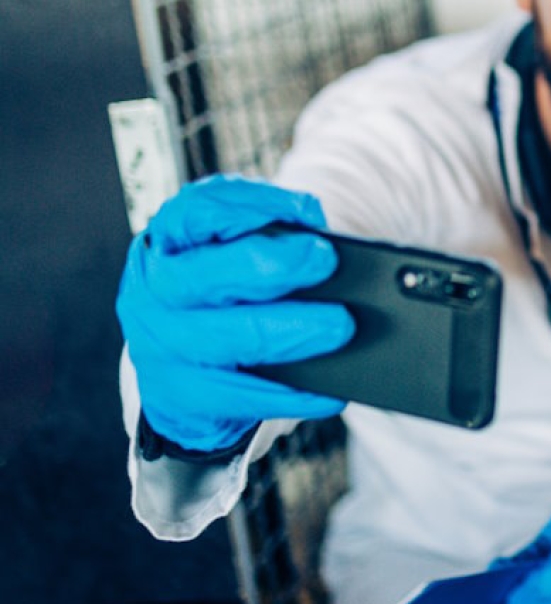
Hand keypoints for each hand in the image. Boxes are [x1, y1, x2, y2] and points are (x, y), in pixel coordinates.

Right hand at [117, 174, 353, 452]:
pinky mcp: (183, 395)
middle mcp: (156, 289)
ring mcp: (163, 344)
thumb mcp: (232, 251)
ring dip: (291, 333)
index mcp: (169, 240)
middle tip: (325, 261)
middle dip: (272, 266)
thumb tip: (316, 228)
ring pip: (228, 339)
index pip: (198, 211)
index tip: (307, 212)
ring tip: (340, 325)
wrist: (178, 367)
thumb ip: (269, 233)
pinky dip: (292, 395)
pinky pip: (242, 396)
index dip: (251, 206)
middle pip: (206, 275)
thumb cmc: (222, 292)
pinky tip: (331, 391)